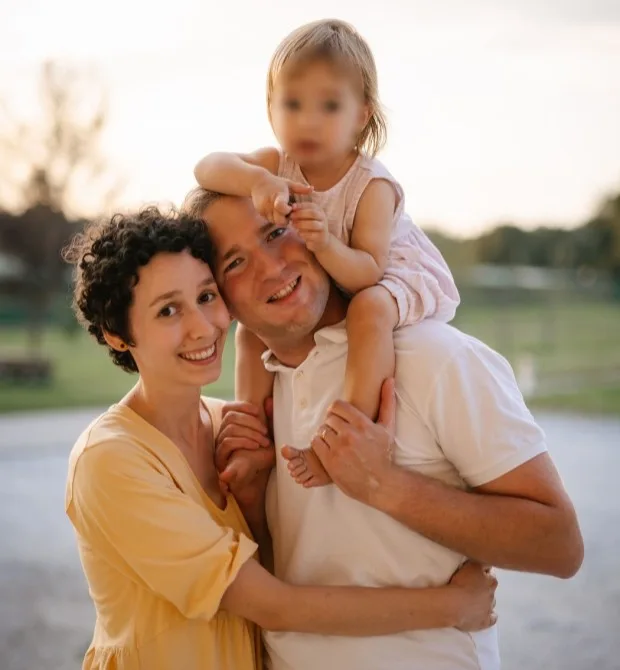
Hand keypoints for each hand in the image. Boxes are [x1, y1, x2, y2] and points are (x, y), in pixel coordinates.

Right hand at [216, 400, 274, 495]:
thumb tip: (269, 400)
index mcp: (231, 427)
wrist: (257, 482)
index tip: (258, 411)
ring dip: (250, 433)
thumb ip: (269, 419)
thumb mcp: (268, 437)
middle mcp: (222, 435)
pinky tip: (255, 446)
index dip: (242, 406)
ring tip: (263, 442)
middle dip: (251, 422)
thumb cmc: (261, 458)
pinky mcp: (220, 459)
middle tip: (265, 432)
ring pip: (229, 429)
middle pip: (230, 417)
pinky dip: (242, 442)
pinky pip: (226, 444)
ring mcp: (219, 447)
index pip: (228, 408)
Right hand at [251, 172, 312, 225]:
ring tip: (282, 210)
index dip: (288, 211)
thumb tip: (313, 189)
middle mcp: (269, 203)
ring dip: (280, 218)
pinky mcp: (260, 212)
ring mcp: (264, 208)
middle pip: (280, 220)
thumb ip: (300, 188)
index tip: (291, 206)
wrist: (257, 182)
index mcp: (278, 195)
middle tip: (288, 211)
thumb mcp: (288, 183)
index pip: (282, 208)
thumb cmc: (275, 182)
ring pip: (275, 221)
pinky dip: (274, 217)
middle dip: (286, 219)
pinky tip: (275, 210)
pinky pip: (270, 219)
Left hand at [289, 201, 330, 252]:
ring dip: (301, 224)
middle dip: (300, 214)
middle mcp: (323, 218)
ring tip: (293, 225)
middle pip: (313, 213)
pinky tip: (298, 233)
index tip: (292, 208)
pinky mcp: (320, 238)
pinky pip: (311, 235)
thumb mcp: (306, 218)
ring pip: (312, 224)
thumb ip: (300, 212)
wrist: (320, 241)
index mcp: (319, 211)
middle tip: (291, 216)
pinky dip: (302, 234)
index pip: (312, 206)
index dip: (301, 206)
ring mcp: (323, 228)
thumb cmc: (310, 227)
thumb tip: (293, 206)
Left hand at [305, 378, 395, 504]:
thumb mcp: (388, 427)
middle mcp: (350, 434)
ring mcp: (339, 448)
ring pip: (321, 431)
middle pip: (328, 418)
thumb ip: (387, 401)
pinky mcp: (330, 461)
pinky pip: (316, 443)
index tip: (339, 419)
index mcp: (362, 424)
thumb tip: (389, 379)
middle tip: (337, 432)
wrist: (380, 483)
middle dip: (331, 424)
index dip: (335, 411)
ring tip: (333, 442)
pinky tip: (328, 450)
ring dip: (324, 435)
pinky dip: (319, 445)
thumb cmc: (383, 455)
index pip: (337, 406)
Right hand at [449, 562, 497, 631]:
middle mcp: (491, 592)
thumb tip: (484, 558)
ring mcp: (489, 607)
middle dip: (487, 584)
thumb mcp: (470, 565)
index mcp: (489, 579)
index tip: (478, 570)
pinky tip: (486, 614)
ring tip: (476, 598)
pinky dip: (490, 616)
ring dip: (487, 599)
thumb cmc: (460, 583)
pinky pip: (492, 618)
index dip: (484, 570)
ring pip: (492, 601)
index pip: (489, 571)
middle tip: (476, 583)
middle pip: (492, 585)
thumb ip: (479, 562)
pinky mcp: (485, 620)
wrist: (454, 604)